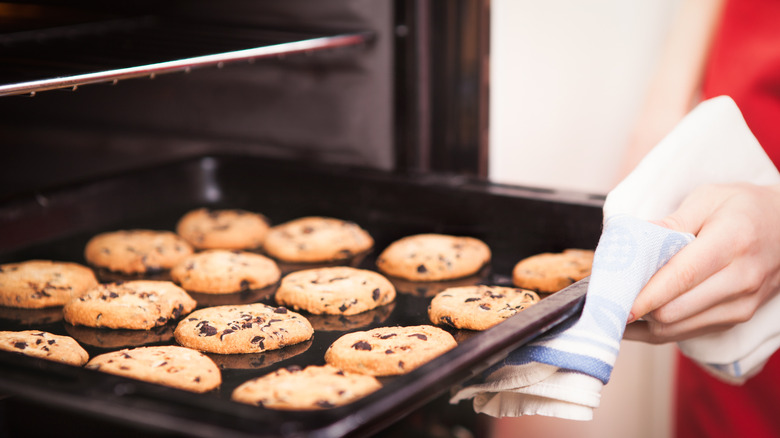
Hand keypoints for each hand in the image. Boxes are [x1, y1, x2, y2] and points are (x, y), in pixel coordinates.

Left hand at [624, 182, 779, 343]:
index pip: (682, 277)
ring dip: (642, 324)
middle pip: (675, 310)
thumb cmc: (743, 208)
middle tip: (605, 299)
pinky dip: (657, 328)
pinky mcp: (735, 319)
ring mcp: (741, 305)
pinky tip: (636, 316)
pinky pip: (686, 333)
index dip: (645, 294)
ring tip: (614, 308)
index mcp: (732, 243)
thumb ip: (671, 222)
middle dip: (636, 309)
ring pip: (677, 329)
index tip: (615, 301)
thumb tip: (635, 243)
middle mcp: (740, 280)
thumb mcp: (708, 198)